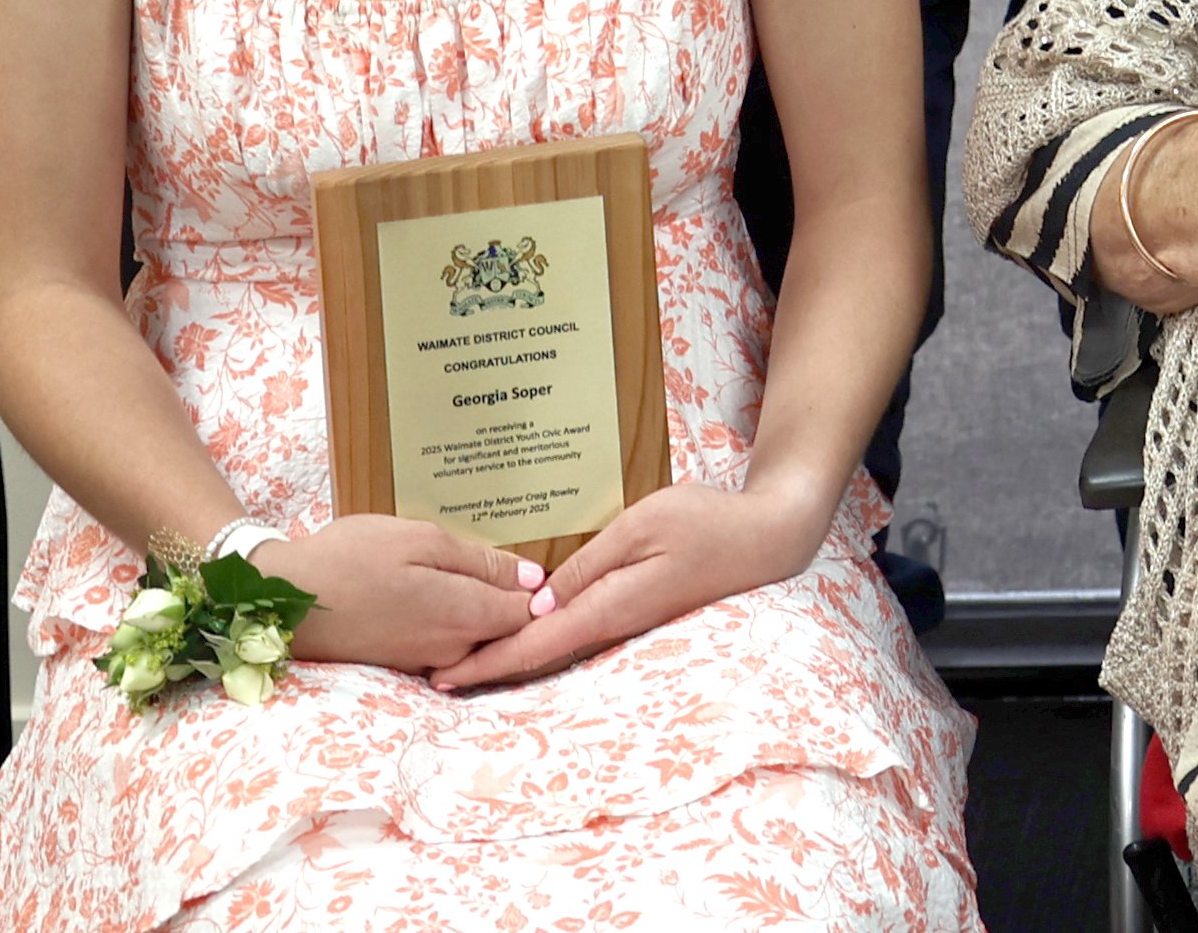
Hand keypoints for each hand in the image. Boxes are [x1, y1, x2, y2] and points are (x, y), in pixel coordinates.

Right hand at [246, 513, 544, 674]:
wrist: (284, 599)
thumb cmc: (351, 557)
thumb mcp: (420, 540)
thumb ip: (479, 562)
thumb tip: (532, 580)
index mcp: (462, 615)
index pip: (528, 614)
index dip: (543, 592)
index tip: (548, 568)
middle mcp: (451, 648)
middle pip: (507, 631)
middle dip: (521, 605)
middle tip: (520, 568)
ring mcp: (427, 661)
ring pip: (479, 640)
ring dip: (488, 614)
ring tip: (483, 576)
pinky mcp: (405, 663)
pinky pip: (450, 646)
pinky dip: (458, 624)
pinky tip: (447, 596)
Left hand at [425, 481, 829, 692]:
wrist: (766, 539)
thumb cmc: (706, 522)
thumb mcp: (642, 525)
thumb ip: (590, 564)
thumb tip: (539, 603)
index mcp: (610, 607)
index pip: (535, 646)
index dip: (486, 663)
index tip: (441, 676)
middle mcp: (612, 624)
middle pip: (538, 658)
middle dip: (486, 666)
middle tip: (432, 671)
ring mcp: (624, 622)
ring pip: (555, 649)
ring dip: (509, 654)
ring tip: (462, 655)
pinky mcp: (634, 612)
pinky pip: (576, 634)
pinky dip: (540, 639)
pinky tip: (523, 630)